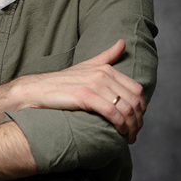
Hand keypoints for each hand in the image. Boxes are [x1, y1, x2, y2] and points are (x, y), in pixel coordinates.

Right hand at [9, 39, 146, 142]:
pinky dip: (120, 125)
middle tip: (135, 133)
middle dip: (138, 120)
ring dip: (132, 126)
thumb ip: (107, 56)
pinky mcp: (86, 96)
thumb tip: (122, 42)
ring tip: (129, 137)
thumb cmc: (63, 82)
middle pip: (134, 100)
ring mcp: (94, 84)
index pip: (136, 89)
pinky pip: (112, 112)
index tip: (138, 120)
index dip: (142, 107)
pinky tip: (120, 132)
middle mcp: (103, 74)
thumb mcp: (87, 65)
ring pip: (125, 108)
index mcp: (107, 68)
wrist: (39, 89)